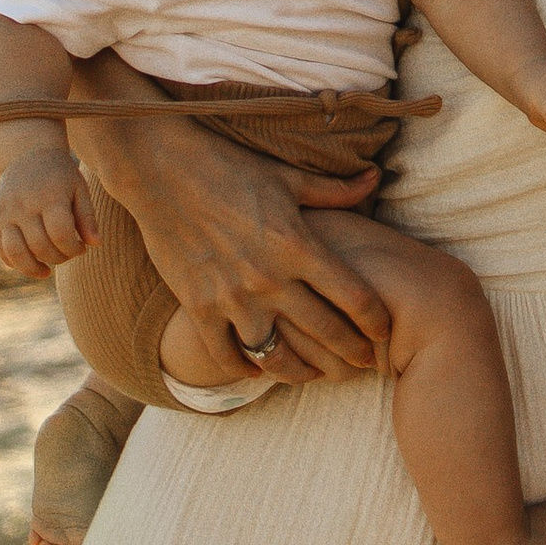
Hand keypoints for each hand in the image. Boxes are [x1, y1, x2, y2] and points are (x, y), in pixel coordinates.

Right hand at [0, 141, 98, 280]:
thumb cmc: (60, 175)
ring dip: (32, 269)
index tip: (81, 248)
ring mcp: (4, 213)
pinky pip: (0, 249)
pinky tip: (30, 262)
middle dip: (58, 258)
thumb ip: (87, 217)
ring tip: (46, 271)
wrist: (26, 154)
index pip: (61, 235)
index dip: (74, 249)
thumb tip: (95, 245)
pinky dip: (13, 262)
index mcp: (48, 197)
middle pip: (40, 246)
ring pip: (15, 253)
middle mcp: (23, 205)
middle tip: (67, 254)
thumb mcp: (79, 189)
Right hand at [81, 67, 391, 377]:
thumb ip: (335, 189)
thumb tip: (376, 177)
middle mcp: (269, 278)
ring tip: (314, 375)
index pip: (355, 296)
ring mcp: (231, 297)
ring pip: (276, 355)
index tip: (385, 331)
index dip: (376, 320)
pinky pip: (225, 354)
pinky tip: (257, 369)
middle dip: (352, 353)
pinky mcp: (197, 307)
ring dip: (300, 372)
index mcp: (299, 245)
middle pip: (325, 331)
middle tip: (365, 365)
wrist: (161, 171)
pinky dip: (243, 368)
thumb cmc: (230, 169)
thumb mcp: (288, 177)